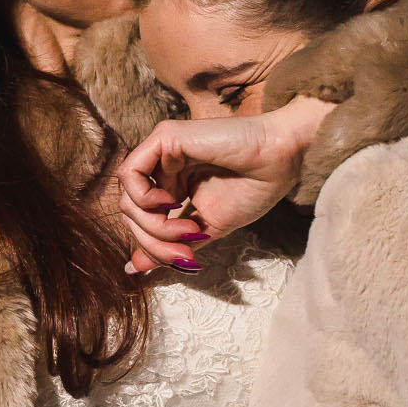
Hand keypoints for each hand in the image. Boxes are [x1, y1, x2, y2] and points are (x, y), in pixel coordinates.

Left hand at [116, 96, 335, 274]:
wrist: (279, 162)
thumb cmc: (253, 189)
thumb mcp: (205, 227)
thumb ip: (169, 244)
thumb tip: (134, 268)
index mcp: (172, 186)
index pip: (142, 221)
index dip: (155, 246)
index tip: (183, 259)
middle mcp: (162, 168)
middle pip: (132, 213)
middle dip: (154, 240)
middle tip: (187, 248)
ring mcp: (161, 152)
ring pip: (128, 198)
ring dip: (154, 224)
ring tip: (188, 228)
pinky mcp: (164, 137)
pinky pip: (130, 174)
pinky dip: (143, 197)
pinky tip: (170, 203)